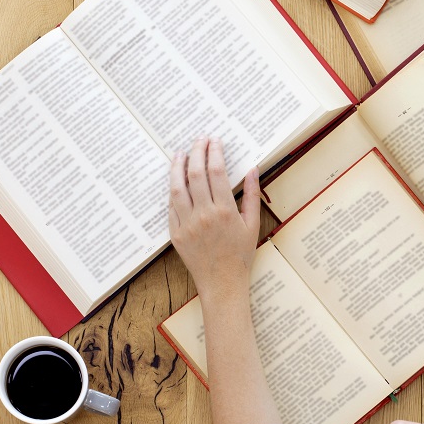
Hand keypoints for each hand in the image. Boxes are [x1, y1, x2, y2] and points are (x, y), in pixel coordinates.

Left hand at [169, 137, 259, 300]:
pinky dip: (172, 190)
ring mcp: (186, 224)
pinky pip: (171, 206)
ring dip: (177, 167)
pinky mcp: (175, 233)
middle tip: (199, 140)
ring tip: (180, 153)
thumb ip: (251, 195)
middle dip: (197, 152)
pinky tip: (175, 180)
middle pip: (195, 174)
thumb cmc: (240, 255)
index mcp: (225, 211)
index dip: (214, 152)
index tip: (215, 140)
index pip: (216, 172)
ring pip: (176, 187)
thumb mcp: (252, 224)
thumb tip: (252, 169)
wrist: (222, 283)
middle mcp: (203, 214)